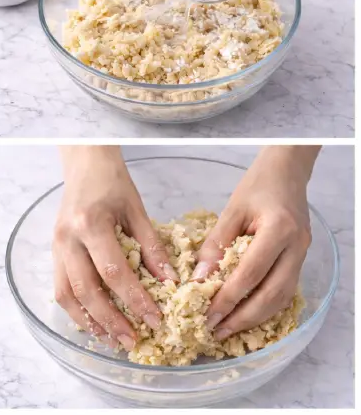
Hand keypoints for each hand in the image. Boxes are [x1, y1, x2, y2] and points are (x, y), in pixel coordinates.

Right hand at [53, 147, 177, 349]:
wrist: (84, 164)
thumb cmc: (112, 183)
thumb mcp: (137, 210)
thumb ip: (151, 247)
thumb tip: (169, 282)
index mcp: (90, 224)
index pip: (113, 272)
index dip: (135, 300)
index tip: (155, 319)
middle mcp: (68, 239)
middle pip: (86, 290)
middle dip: (111, 320)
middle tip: (133, 340)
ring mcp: (56, 246)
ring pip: (67, 294)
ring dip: (90, 321)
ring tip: (113, 340)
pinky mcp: (53, 252)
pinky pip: (60, 288)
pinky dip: (77, 310)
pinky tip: (95, 322)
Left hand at [193, 146, 319, 339]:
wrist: (286, 173)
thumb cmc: (257, 186)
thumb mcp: (231, 211)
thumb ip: (216, 244)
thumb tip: (199, 279)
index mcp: (279, 230)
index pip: (251, 273)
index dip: (229, 297)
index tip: (207, 314)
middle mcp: (296, 248)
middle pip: (272, 294)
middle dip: (242, 317)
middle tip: (215, 330)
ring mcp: (302, 256)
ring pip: (281, 298)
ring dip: (254, 318)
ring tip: (226, 329)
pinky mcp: (300, 260)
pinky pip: (284, 291)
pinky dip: (264, 307)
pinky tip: (244, 315)